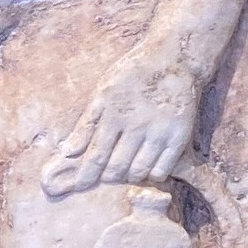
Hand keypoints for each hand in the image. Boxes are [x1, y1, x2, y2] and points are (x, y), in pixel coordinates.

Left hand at [43, 50, 199, 196]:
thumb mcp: (103, 92)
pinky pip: (163, 169)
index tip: (80, 187)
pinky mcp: (179, 136)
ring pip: (140, 171)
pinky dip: (152, 174)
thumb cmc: (132, 75)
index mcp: (114, 113)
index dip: (86, 175)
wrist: (173, 60)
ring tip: (126, 169)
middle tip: (107, 175)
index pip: (97, 155)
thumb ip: (86, 123)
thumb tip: (68, 152)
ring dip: (129, 176)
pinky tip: (147, 165)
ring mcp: (159, 131)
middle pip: (118, 167)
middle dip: (108, 177)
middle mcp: (137, 125)